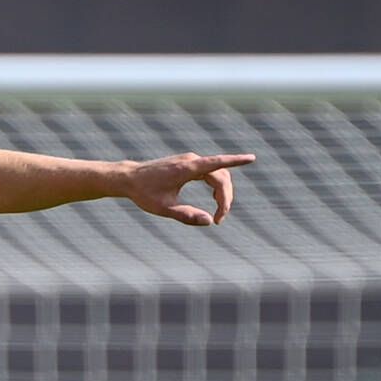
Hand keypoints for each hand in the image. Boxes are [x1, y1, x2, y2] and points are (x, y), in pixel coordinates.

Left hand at [125, 152, 252, 226]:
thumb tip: (209, 222)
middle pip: (221, 175)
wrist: (129, 179)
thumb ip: (186, 216)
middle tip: (220, 219)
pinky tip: (215, 199)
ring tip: (219, 214)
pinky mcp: (188, 164)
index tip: (252, 158)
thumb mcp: (164, 209)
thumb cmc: (144, 193)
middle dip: (225, 197)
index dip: (236, 160)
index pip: (217, 163)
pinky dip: (216, 186)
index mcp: (187, 168)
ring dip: (222, 192)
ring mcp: (190, 161)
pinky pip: (210, 172)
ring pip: (217, 174)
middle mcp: (191, 161)